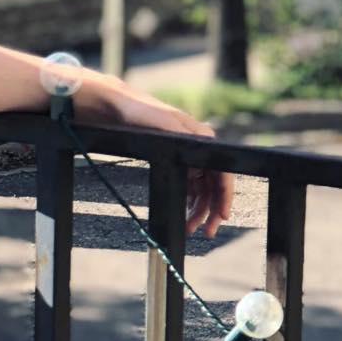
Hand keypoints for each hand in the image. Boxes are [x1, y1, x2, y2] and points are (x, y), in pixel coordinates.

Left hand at [97, 79, 234, 239]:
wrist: (116, 108)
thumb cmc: (140, 114)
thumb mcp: (163, 125)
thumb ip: (184, 141)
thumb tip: (199, 162)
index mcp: (202, 139)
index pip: (223, 173)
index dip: (225, 196)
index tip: (222, 216)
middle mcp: (199, 149)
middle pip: (214, 186)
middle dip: (211, 211)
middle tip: (205, 232)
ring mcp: (188, 157)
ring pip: (201, 190)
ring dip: (198, 211)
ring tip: (190, 228)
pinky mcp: (175, 163)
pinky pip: (188, 188)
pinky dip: (188, 203)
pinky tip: (184, 215)